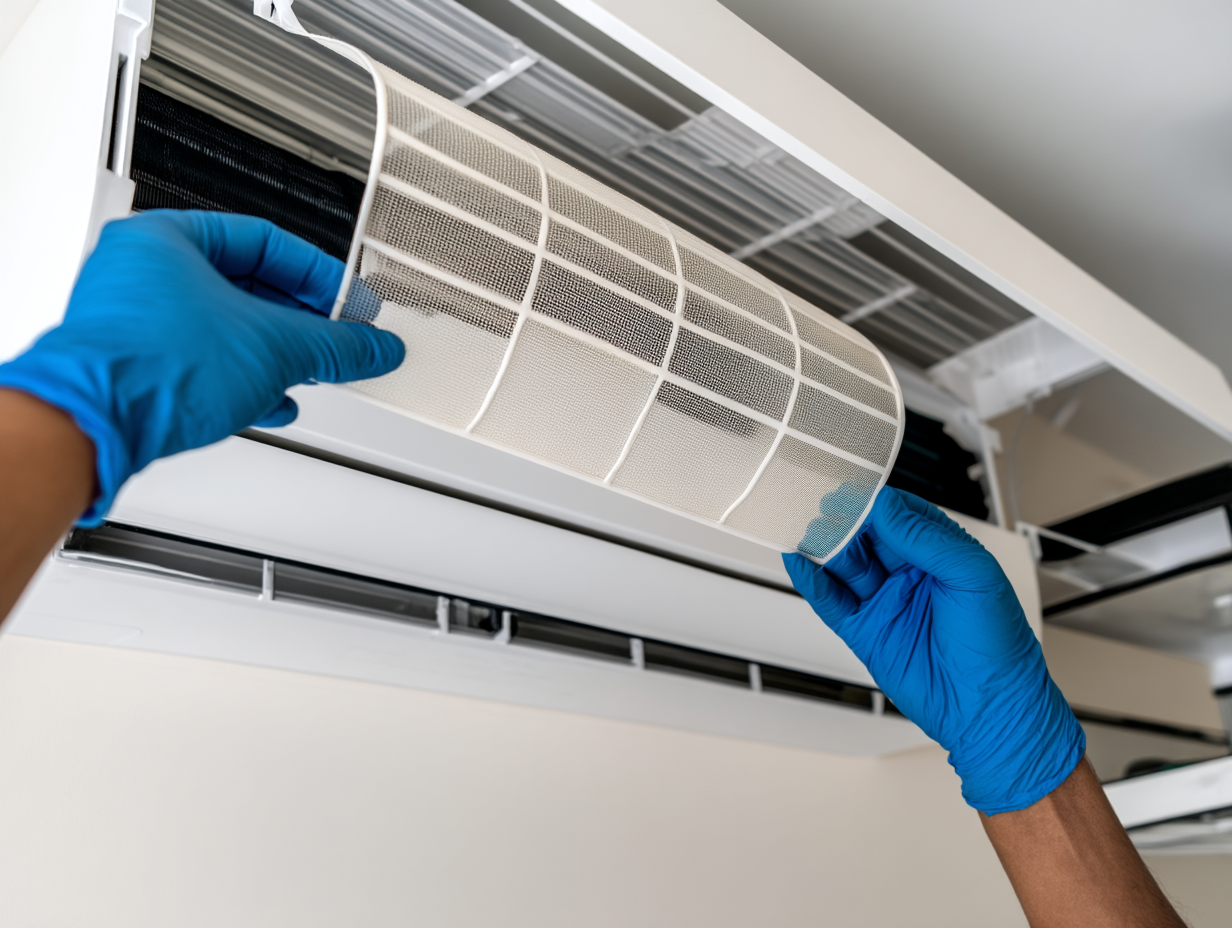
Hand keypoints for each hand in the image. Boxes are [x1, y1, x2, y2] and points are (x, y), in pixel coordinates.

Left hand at [0, 211, 403, 523]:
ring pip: (226, 329)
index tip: (348, 301)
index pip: (264, 242)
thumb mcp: (273, 345)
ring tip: (312, 369)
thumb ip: (334, 344)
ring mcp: (136, 323)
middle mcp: (143, 274)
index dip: (319, 275)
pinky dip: (245, 379)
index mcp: (166, 240)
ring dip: (276, 353)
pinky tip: (274, 399)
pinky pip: (204, 364)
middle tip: (337, 337)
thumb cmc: (151, 365)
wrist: (96, 425)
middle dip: (300, 319)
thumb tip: (371, 346)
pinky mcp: (137, 369)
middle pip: (246, 288)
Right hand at [783, 488, 1084, 813]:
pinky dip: (812, 582)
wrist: (989, 710)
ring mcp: (886, 602)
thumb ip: (927, 539)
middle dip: (843, 520)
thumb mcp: (973, 576)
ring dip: (825, 547)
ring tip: (808, 532)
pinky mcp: (865, 632)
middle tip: (822, 509)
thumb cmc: (998, 646)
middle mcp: (910, 574)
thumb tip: (886, 508)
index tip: (853, 490)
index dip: (874, 501)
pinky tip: (800, 564)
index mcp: (941, 552)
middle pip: (865, 535)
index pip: (898, 513)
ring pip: (844, 564)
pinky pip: (831, 601)